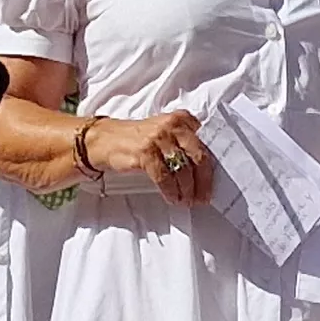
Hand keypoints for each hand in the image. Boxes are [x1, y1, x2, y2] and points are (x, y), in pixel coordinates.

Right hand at [88, 111, 213, 205]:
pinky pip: (164, 177)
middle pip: (198, 157)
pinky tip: (172, 198)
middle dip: (203, 182)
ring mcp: (158, 139)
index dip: (210, 167)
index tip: (213, 184)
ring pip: (182, 170)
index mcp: (181, 119)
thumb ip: (184, 142)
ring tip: (187, 201)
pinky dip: (170, 191)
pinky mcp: (145, 152)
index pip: (204, 144)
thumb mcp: (164, 132)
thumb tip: (203, 171)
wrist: (106, 139)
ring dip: (186, 190)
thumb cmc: (138, 139)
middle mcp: (172, 126)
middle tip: (203, 197)